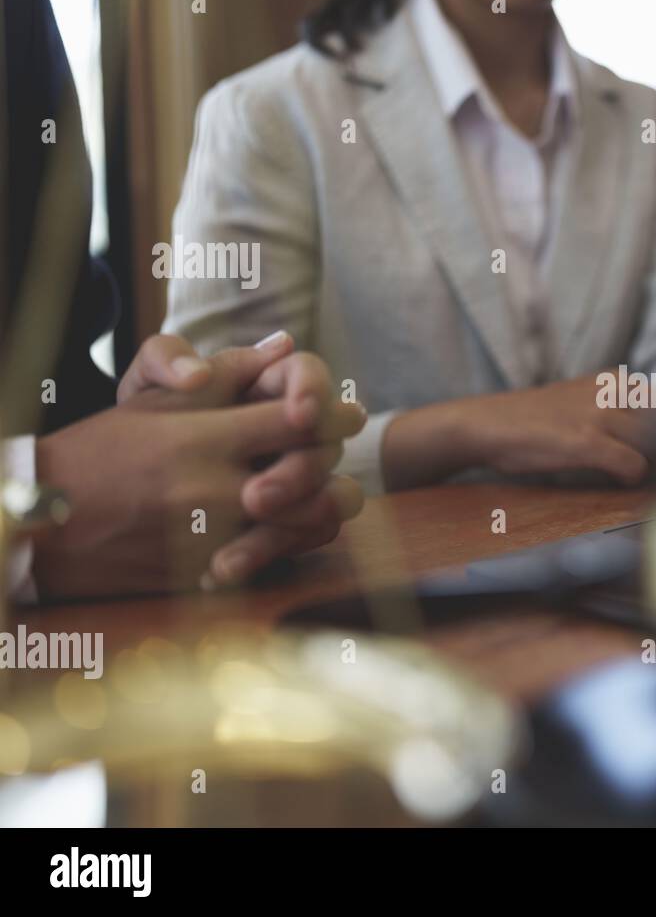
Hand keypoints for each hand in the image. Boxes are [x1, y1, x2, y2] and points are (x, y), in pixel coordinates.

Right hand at [33, 395, 361, 596]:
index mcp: (204, 438)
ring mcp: (214, 538)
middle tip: (332, 452)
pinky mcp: (208, 574)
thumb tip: (285, 346)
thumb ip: (226, 374)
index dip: (333, 414)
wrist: (45, 522)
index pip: (299, 421)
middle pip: (316, 476)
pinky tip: (284, 527)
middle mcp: (214, 489)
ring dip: (321, 506)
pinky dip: (290, 544)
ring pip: (308, 524)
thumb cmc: (101, 452)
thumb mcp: (152, 402)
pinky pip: (278, 560)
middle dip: (332, 461)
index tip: (345, 414)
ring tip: (319, 491)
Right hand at [385, 375, 653, 489]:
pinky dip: (636, 477)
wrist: (486, 424)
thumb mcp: (581, 401)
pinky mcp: (586, 442)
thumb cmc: (535, 422)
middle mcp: (612, 391)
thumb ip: (617, 412)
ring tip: (652, 478)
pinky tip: (624, 482)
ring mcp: (600, 415)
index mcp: (614, 380)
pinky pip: (633, 463)